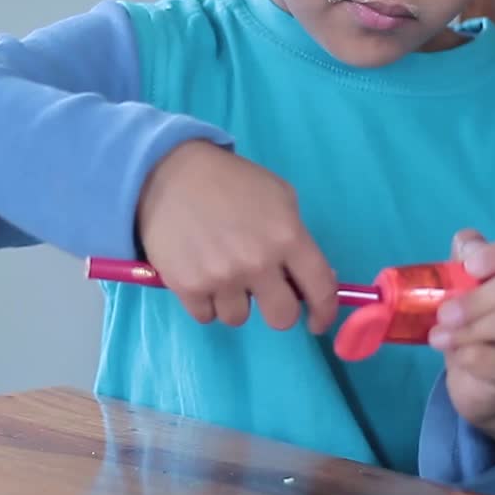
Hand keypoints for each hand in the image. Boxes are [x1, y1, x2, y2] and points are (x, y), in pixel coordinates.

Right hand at [135, 140, 338, 332]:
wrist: (170, 173)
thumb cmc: (230, 182)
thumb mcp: (279, 197)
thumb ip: (298, 238)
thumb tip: (305, 280)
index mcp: (286, 237)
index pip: (320, 289)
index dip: (324, 312)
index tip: (316, 321)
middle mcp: (257, 263)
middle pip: (281, 318)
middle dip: (276, 310)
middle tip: (263, 293)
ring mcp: (221, 277)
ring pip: (238, 318)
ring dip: (234, 301)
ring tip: (222, 274)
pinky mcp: (187, 286)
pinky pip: (206, 315)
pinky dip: (205, 301)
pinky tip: (200, 275)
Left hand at [428, 228, 494, 448]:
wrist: (480, 379)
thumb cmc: (472, 320)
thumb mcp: (464, 283)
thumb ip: (465, 258)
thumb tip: (468, 247)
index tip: (471, 266)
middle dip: (477, 297)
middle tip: (444, 312)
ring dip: (468, 327)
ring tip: (439, 335)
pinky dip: (467, 355)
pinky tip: (453, 353)